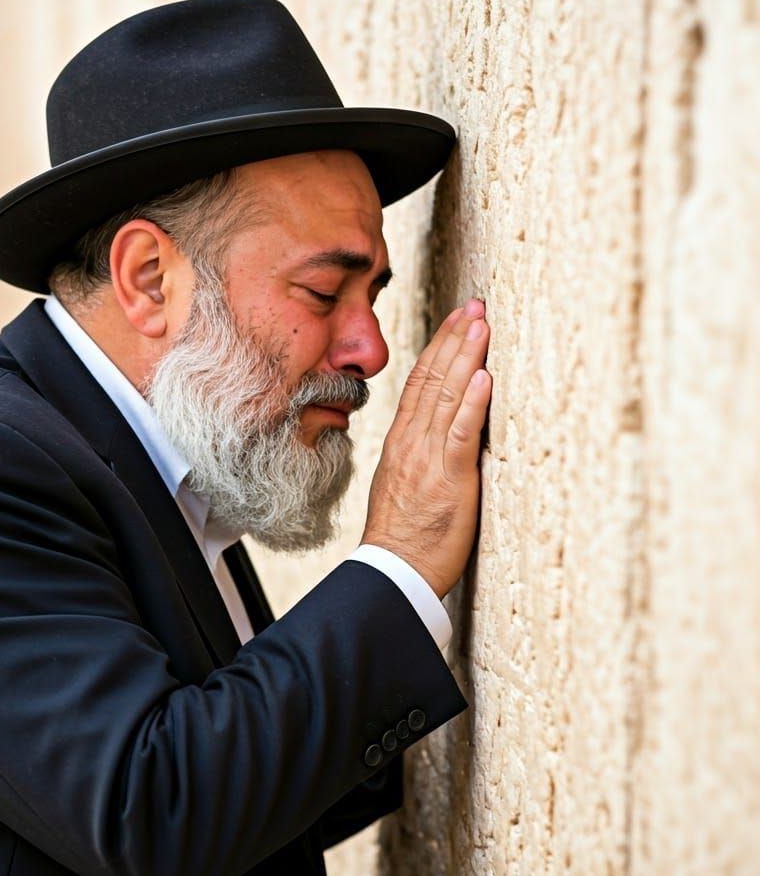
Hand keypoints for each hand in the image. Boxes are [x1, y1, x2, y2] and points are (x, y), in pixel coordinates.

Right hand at [361, 299, 491, 599]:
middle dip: (455, 338)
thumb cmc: (404, 535)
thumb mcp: (403, 482)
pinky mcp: (449, 479)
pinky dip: (472, 404)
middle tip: (475, 305)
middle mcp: (412, 442)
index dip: (439, 347)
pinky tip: (483, 377)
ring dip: (465, 357)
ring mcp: (428, 458)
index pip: (420, 382)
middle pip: (433, 379)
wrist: (392, 570)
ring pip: (446, 397)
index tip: (457, 319)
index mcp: (402, 441)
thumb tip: (438, 431)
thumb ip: (419, 451)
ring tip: (482, 324)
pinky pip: (460, 435)